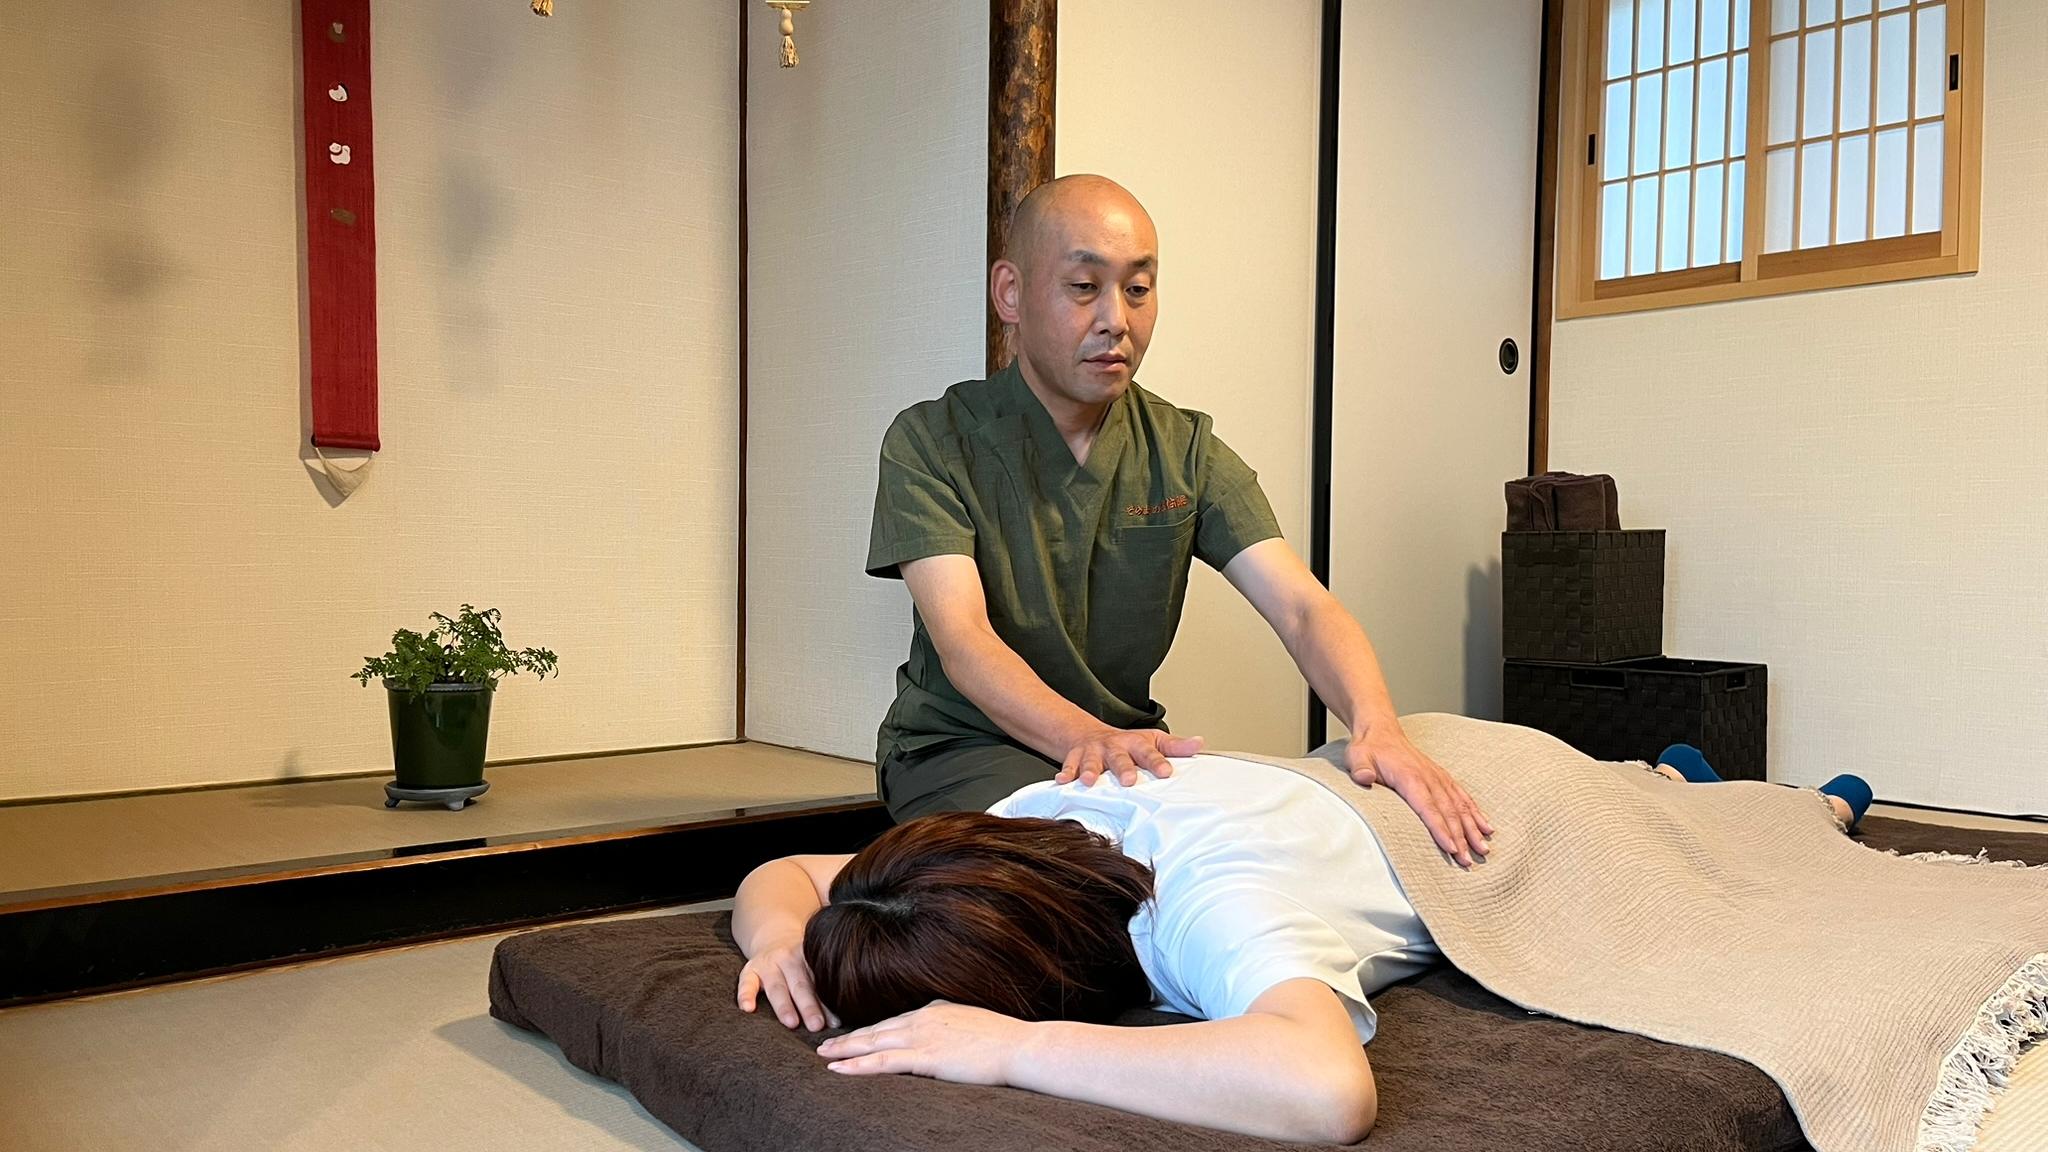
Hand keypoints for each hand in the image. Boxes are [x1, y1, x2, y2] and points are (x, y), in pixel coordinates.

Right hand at [737, 936, 837, 1031]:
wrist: (773, 937)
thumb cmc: (798, 964)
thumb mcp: (811, 969)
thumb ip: (821, 993)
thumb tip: (836, 1024)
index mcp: (809, 959)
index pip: (818, 985)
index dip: (826, 1005)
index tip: (834, 1023)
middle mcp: (789, 959)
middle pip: (800, 985)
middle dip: (809, 1006)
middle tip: (817, 1025)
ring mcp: (768, 964)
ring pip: (777, 987)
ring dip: (784, 1005)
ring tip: (791, 1022)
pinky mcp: (750, 970)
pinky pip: (746, 983)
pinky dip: (746, 995)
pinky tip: (748, 1008)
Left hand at [816, 1001, 1027, 1085]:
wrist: (1020, 1046)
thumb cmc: (1004, 1040)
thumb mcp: (973, 1023)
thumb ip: (953, 1025)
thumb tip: (946, 1033)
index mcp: (935, 1010)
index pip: (894, 1020)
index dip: (871, 1028)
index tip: (853, 1034)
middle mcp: (923, 1019)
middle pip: (877, 1028)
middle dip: (849, 1037)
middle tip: (825, 1043)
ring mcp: (923, 1037)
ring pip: (873, 1042)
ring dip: (845, 1050)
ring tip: (824, 1055)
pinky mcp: (925, 1057)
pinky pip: (883, 1061)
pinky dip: (858, 1065)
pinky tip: (840, 1069)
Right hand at [1054, 727, 1203, 786]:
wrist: (1090, 735)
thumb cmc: (1127, 744)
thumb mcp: (1153, 741)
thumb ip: (1175, 746)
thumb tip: (1200, 744)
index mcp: (1136, 745)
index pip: (1149, 753)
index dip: (1158, 762)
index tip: (1166, 773)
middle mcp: (1114, 747)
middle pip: (1119, 758)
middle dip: (1122, 769)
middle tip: (1128, 780)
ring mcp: (1093, 753)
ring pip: (1091, 762)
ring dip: (1089, 771)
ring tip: (1088, 781)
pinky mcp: (1075, 758)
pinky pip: (1068, 766)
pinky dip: (1065, 773)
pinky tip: (1063, 781)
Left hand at [1346, 722, 1493, 867]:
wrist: (1381, 731)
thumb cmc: (1369, 748)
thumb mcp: (1358, 756)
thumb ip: (1361, 769)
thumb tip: (1364, 777)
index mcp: (1410, 777)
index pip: (1428, 807)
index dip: (1440, 829)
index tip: (1452, 849)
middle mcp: (1429, 778)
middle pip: (1448, 812)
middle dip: (1460, 838)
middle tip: (1467, 861)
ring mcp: (1438, 777)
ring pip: (1460, 806)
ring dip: (1472, 828)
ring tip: (1483, 850)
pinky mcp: (1442, 778)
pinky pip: (1462, 796)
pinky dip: (1475, 812)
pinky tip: (1486, 827)